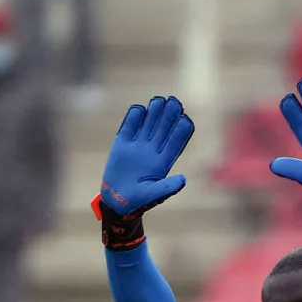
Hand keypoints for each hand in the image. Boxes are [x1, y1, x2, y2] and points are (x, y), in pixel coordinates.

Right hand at [98, 95, 193, 217]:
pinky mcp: (122, 142)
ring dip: (154, 110)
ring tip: (158, 101)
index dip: (182, 127)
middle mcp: (154, 148)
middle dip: (170, 113)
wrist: (117, 200)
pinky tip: (139, 109)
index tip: (184, 118)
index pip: (177, 138)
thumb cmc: (139, 200)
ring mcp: (138, 144)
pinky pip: (129, 125)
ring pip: (149, 121)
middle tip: (174, 101)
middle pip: (165, 126)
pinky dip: (134, 116)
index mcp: (165, 159)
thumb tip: (183, 180)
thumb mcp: (153, 195)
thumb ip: (167, 187)